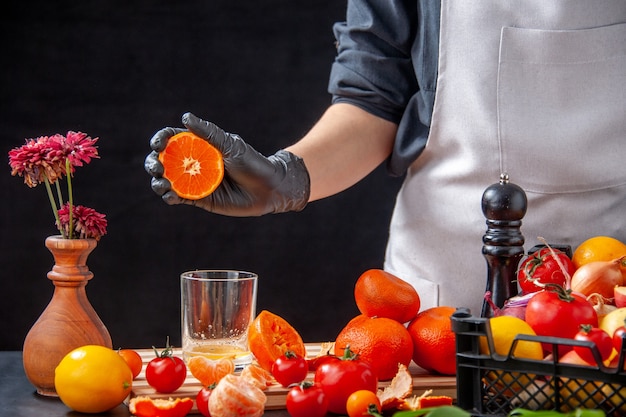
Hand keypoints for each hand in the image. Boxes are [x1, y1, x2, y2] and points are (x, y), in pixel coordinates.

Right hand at [144, 112, 309, 215]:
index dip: (161, 139)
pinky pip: (180, 198)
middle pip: (165, 161)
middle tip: (157, 167)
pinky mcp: (200, 199)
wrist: (270, 190)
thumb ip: (209, 133)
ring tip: (162, 183)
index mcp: (200, 145)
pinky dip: (170, 197)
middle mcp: (195, 163)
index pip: (173, 139)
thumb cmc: (253, 163)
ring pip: (168, 181)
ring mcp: (196, 182)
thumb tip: (186, 117)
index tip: (158, 144)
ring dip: (158, 182)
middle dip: (154, 163)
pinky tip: (170, 196)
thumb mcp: (232, 145)